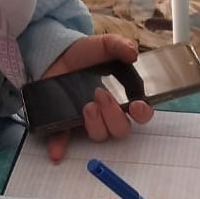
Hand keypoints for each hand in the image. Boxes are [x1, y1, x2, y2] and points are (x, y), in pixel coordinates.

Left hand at [43, 33, 152, 162]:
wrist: (57, 54)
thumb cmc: (86, 54)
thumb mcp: (103, 45)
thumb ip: (119, 45)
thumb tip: (132, 53)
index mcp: (122, 97)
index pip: (140, 114)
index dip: (142, 114)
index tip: (136, 105)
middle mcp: (107, 114)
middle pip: (120, 129)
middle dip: (114, 116)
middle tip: (102, 95)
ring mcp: (86, 120)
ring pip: (99, 135)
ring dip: (96, 124)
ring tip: (87, 106)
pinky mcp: (64, 122)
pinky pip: (64, 140)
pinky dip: (60, 147)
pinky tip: (56, 153)